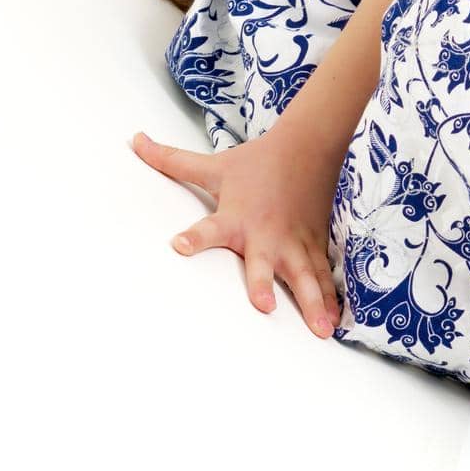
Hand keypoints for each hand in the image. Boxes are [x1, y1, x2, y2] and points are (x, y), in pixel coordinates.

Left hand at [131, 125, 344, 338]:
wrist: (307, 143)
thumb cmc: (255, 160)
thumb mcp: (213, 165)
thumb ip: (171, 161)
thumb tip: (135, 140)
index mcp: (235, 217)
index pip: (209, 228)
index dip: (195, 238)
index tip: (179, 246)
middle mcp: (264, 234)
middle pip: (262, 263)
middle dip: (263, 284)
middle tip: (263, 306)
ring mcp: (293, 242)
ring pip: (304, 276)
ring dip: (313, 302)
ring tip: (321, 331)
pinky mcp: (313, 245)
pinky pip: (321, 275)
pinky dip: (330, 298)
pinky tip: (334, 324)